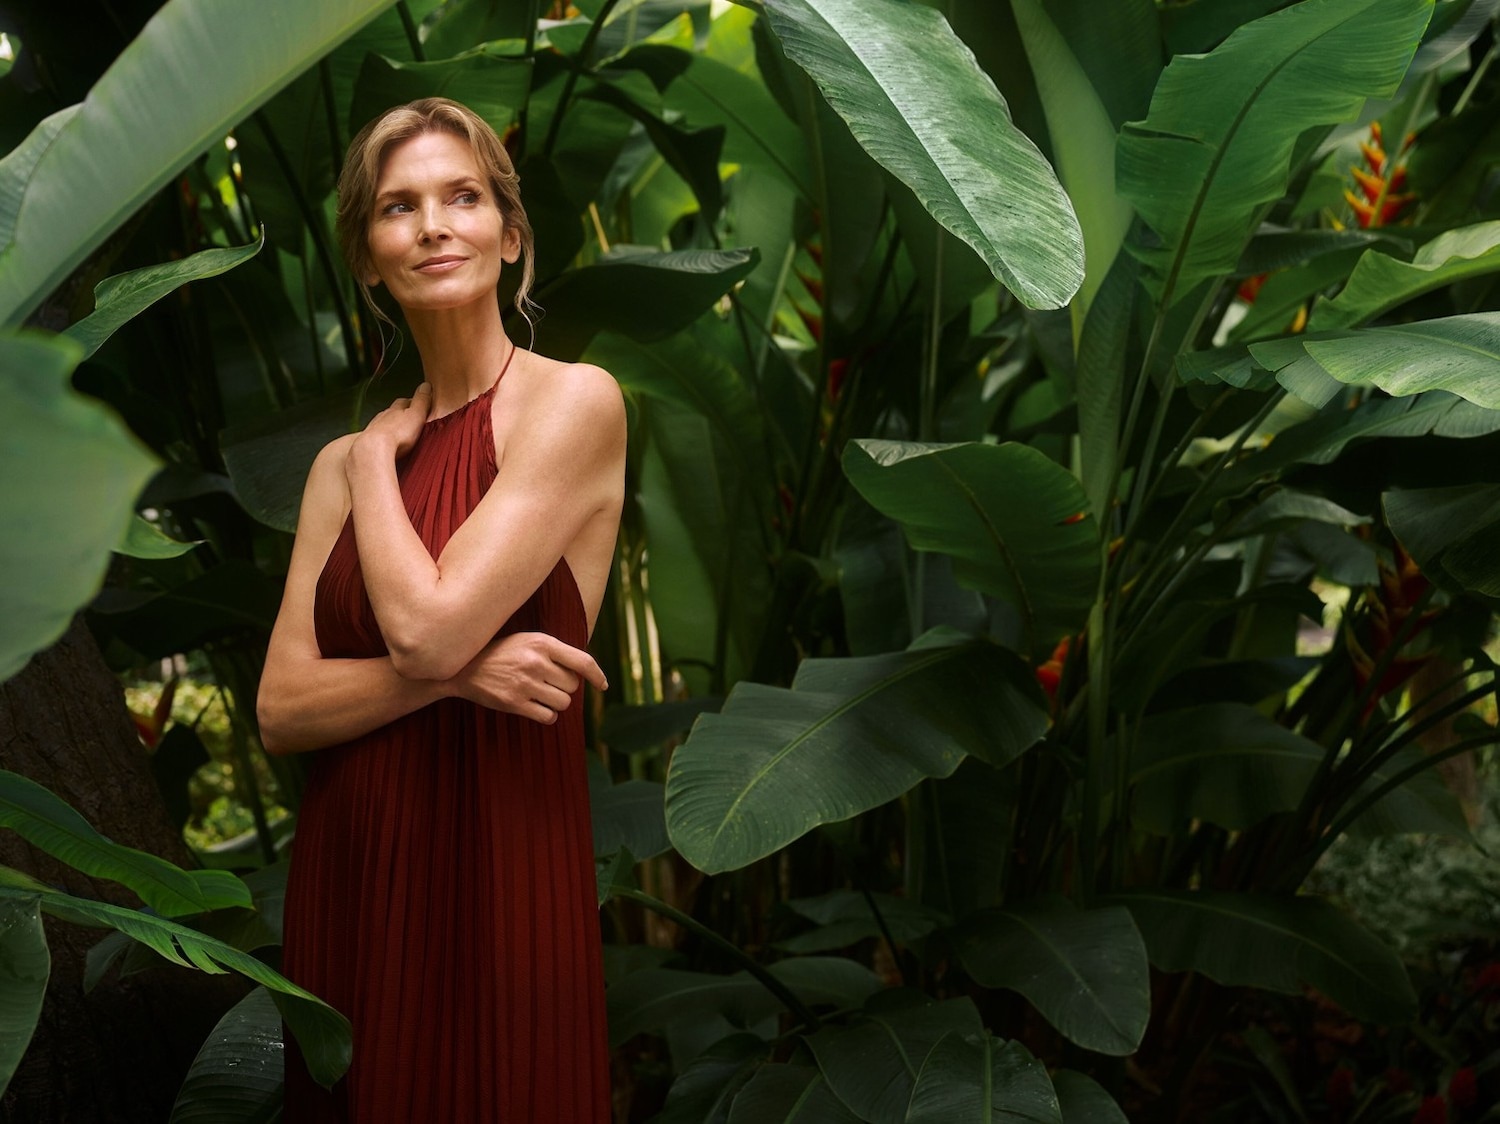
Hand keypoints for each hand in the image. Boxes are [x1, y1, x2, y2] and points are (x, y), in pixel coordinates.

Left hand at [357, 382, 431, 460]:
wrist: (375, 449)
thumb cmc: (397, 434)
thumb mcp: (416, 415)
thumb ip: (421, 401)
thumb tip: (426, 386)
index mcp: (395, 409)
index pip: (405, 402)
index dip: (413, 403)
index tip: (419, 405)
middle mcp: (383, 417)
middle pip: (392, 412)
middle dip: (400, 414)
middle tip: (409, 419)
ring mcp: (374, 430)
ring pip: (383, 424)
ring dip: (390, 427)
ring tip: (399, 433)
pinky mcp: (370, 443)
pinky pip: (377, 439)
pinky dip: (383, 440)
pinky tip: (387, 446)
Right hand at [447, 632, 607, 723]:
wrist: (464, 667)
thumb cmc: (503, 652)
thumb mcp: (529, 640)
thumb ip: (556, 651)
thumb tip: (587, 670)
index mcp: (543, 643)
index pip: (583, 661)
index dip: (597, 675)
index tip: (602, 685)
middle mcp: (536, 662)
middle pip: (573, 686)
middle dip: (565, 687)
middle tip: (548, 683)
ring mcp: (525, 683)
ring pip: (563, 703)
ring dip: (557, 702)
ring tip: (541, 694)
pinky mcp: (514, 703)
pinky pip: (549, 717)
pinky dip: (547, 715)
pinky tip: (535, 706)